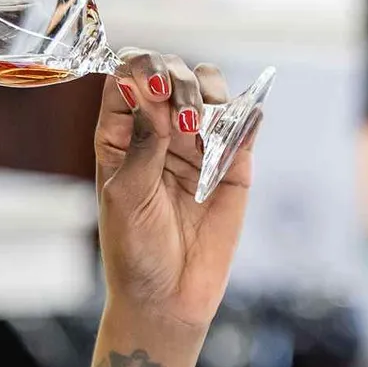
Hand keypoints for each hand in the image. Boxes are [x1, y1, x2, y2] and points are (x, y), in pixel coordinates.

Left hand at [94, 51, 259, 334]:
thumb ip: (142, 144)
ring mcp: (197, 144)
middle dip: (178, 81)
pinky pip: (245, 125)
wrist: (168, 297)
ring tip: (200, 127)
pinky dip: (247, 114)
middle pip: (170, 76)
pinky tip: (243, 118)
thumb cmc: (134, 249)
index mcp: (120, 134)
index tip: (150, 86)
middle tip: (182, 115)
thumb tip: (153, 94)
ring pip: (208, 90)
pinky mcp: (232, 163)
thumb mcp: (126, 195)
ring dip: (209, 93)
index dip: (139, 69)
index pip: (126, 78)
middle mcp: (158, 130)